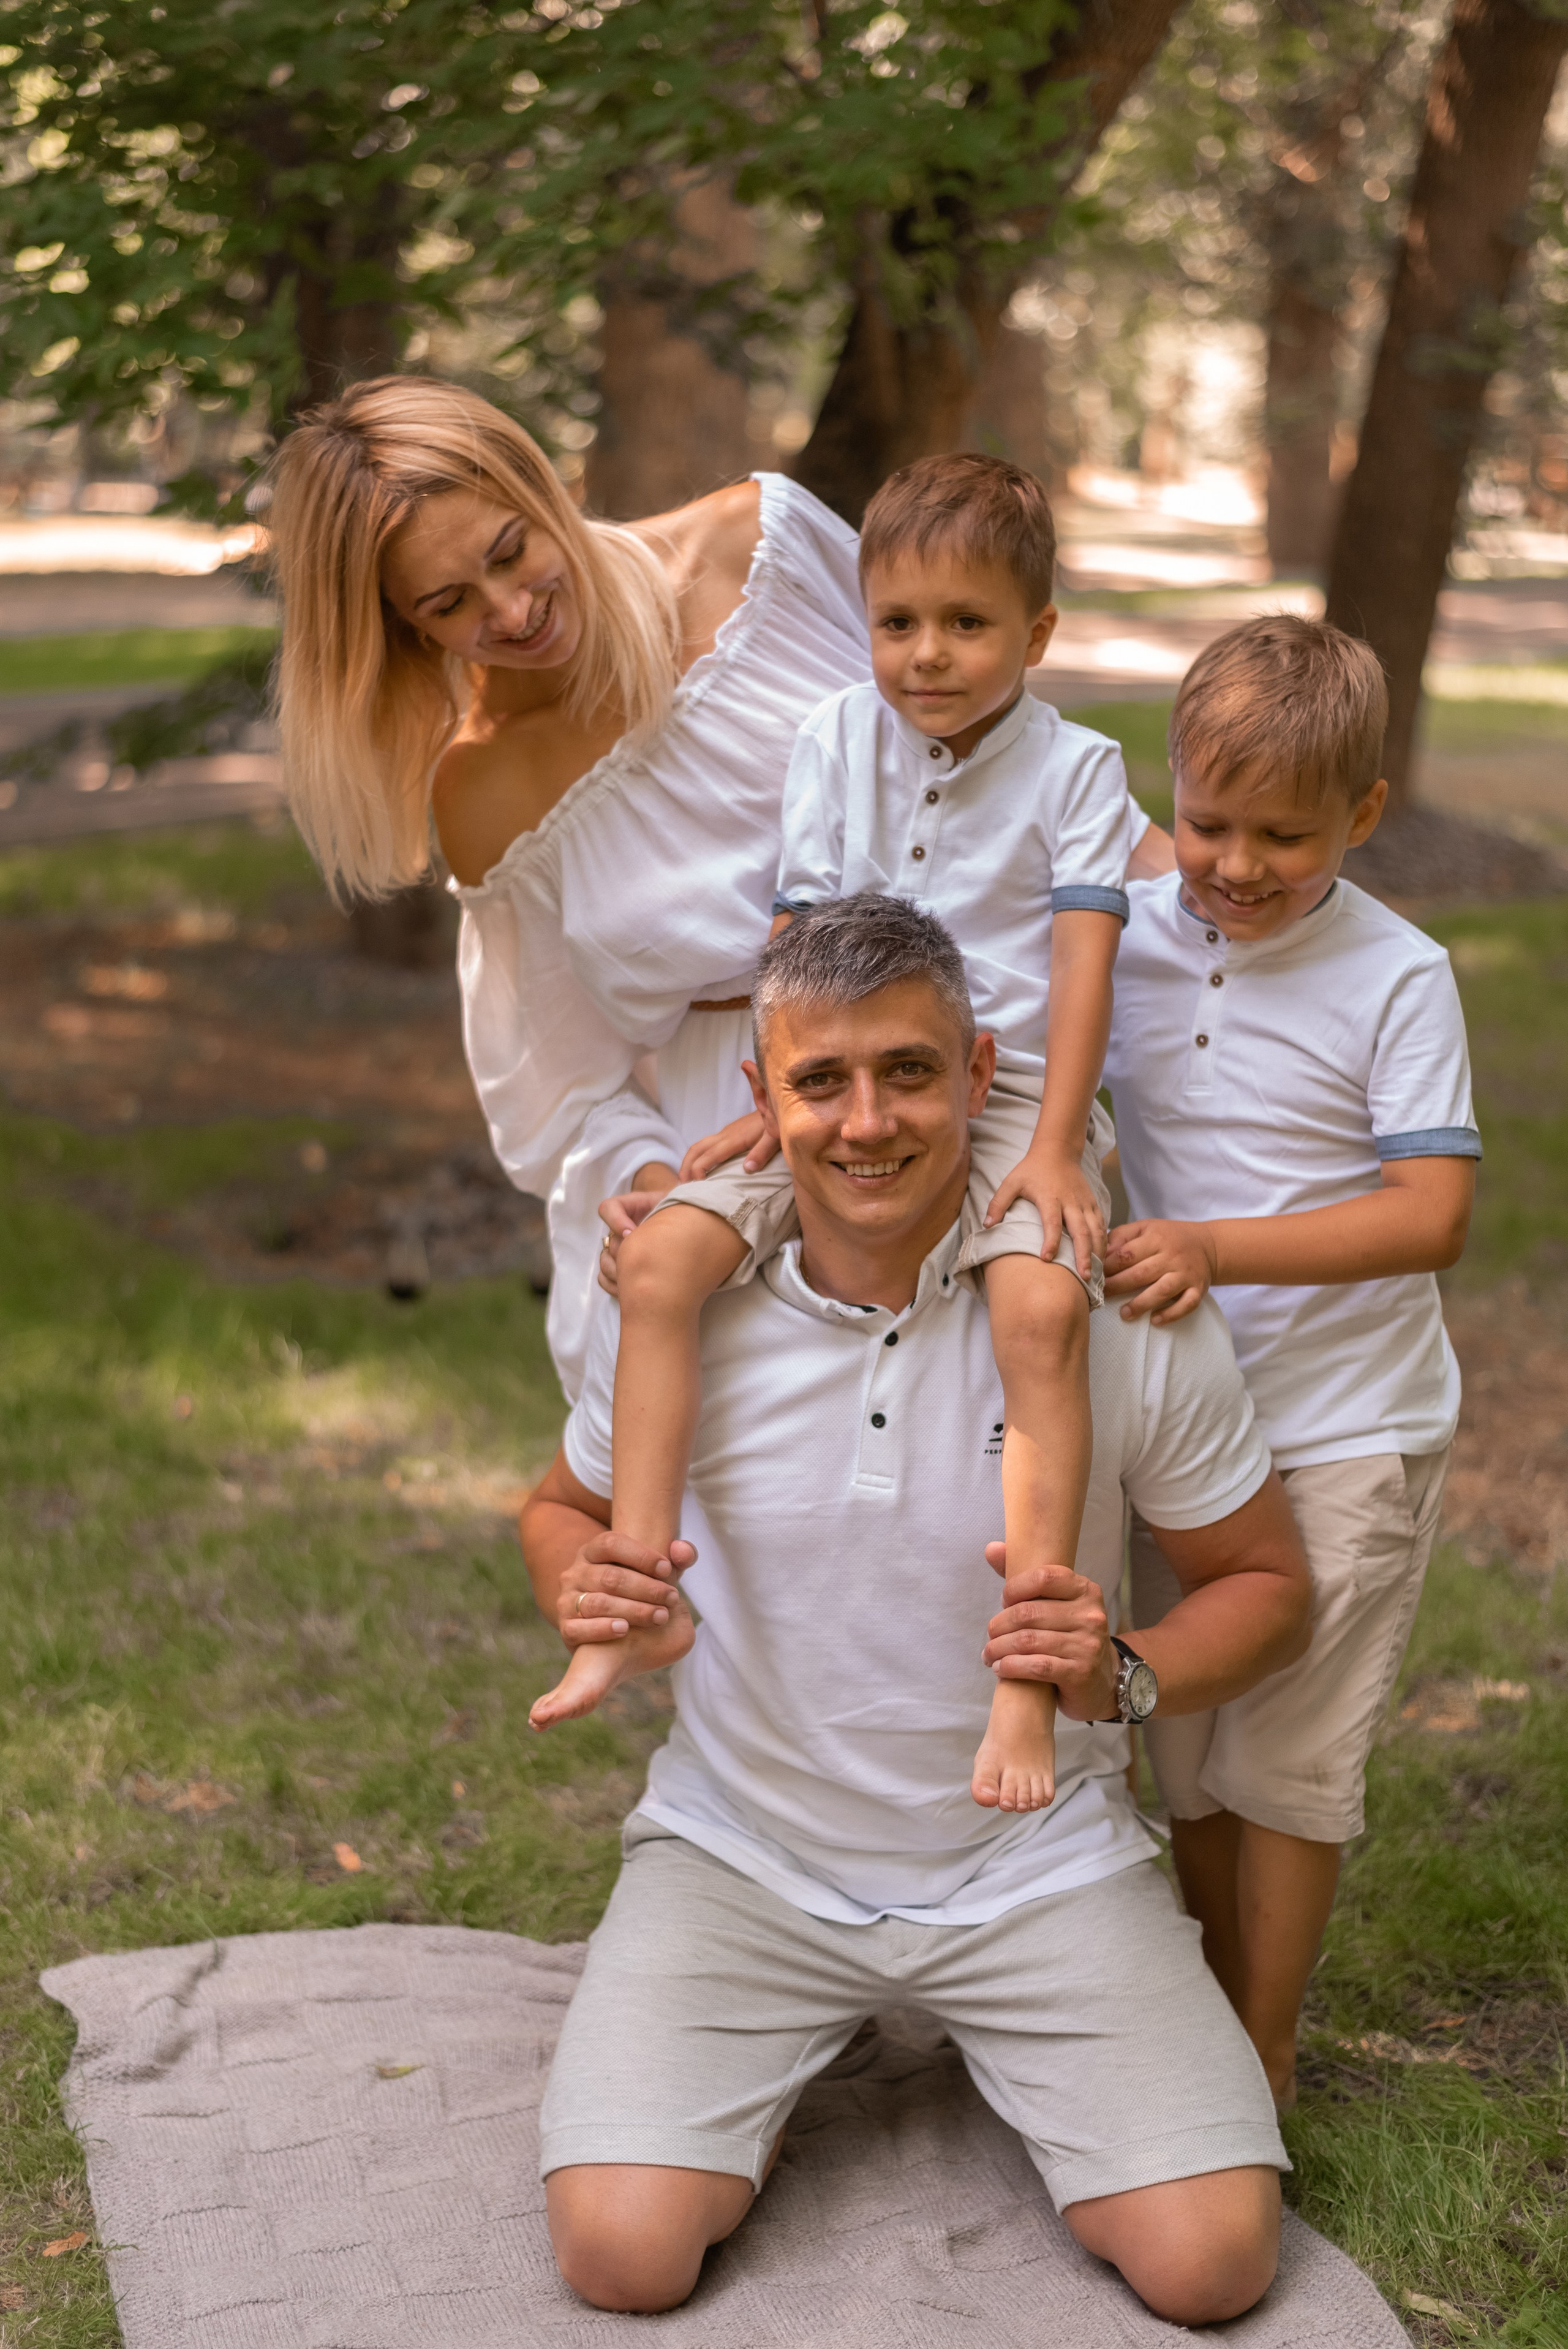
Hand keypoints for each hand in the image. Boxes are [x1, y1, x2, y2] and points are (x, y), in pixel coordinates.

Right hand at [556, 1529, 695, 1649]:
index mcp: (592, 1552)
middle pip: (610, 1576)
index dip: (641, 1555)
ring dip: (634, 1610)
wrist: (612, 1634)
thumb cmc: (638, 1593)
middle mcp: (575, 1573)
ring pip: (598, 1603)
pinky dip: (602, 1628)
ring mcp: (566, 1600)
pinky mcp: (566, 1628)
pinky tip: (625, 1630)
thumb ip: (677, 1559)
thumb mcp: (656, 1574)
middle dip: (646, 1588)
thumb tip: (683, 1550)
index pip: (611, 1543)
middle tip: (672, 1598)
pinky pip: (579, 1628)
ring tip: (661, 1616)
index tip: (668, 1569)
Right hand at [596, 1165, 677, 1296]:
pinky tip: (635, 1289)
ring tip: (643, 1280)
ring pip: (605, 1263)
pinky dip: (615, 1286)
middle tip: (644, 1264)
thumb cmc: (684, 1211)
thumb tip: (681, 1192)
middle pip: (610, 1242)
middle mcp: (621, 1229)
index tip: (633, 1234)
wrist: (688, 1226)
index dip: (616, 1221)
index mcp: (631, 1208)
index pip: (609, 1208)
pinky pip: (605, 1279)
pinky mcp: (620, 1269)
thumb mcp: (682, 1198)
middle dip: (625, 1256)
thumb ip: (679, 1193)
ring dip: (620, 1273)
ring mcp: (619, 1250)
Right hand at [678, 1109, 774, 1182]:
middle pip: (697, 1149)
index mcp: (735, 1138)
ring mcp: (726, 1132)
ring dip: (689, 1161)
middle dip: (686, 1167)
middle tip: (681, 1186)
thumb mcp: (774, 1138)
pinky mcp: (729, 1132)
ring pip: (700, 1145)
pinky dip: (698, 1156)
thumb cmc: (778, 1122)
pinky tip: (702, 1167)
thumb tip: (747, 1169)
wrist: (778, 1103)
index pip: (710, 1154)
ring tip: (686, 1179)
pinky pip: (707, 1144)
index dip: (699, 1169)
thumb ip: (762, 1152)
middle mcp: (726, 1134)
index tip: (696, 1184)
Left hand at [980, 1544, 1118, 1720]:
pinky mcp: (1081, 1673)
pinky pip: (1036, 1666)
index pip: (1043, 1576)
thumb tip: (991, 1548)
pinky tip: (1000, 1668)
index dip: (1015, 1588)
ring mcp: (1088, 1645)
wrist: (1102, 1680)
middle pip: (1028, 1612)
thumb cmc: (1069, 1636)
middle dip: (999, 1625)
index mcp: (1086, 1590)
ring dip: (998, 1648)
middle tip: (990, 1635)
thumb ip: (1024, 1578)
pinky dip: (1011, 1666)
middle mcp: (1091, 1615)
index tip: (1003, 1602)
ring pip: (1028, 1640)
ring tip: (989, 1654)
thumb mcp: (1056, 1605)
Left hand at [984, 1146, 1105, 1279]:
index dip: (1050, 1241)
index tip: (1047, 1259)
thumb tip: (986, 1225)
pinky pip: (1101, 1224)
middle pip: (1081, 1231)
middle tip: (1084, 1277)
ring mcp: (1084, 1202)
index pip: (1052, 1222)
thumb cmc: (1032, 1169)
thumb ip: (998, 1203)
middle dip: (1083, 1255)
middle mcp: (1071, 1201)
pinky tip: (1101, 1257)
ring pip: (1096, 1230)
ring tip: (1095, 1274)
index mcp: (1050, 1197)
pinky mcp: (1093, 1203)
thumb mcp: (1011, 1182)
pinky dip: (1103, 1241)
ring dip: (1096, 1251)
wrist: (1057, 1151)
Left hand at [1103, 1218, 1216, 1324]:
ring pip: (1162, 1291)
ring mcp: (1186, 1274)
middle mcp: (1172, 1256)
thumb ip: (1121, 1237)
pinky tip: (1154, 1320)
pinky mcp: (1198, 1289)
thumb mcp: (1145, 1228)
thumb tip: (1098, 1253)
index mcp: (1156, 1238)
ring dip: (1141, 1304)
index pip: (1127, 1254)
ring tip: (1124, 1314)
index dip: (1108, 1267)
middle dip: (1117, 1286)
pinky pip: (1186, 1305)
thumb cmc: (1168, 1237)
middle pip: (1141, 1274)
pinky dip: (1170, 1314)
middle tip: (1100, 1296)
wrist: (1207, 1245)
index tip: (1093, 1277)